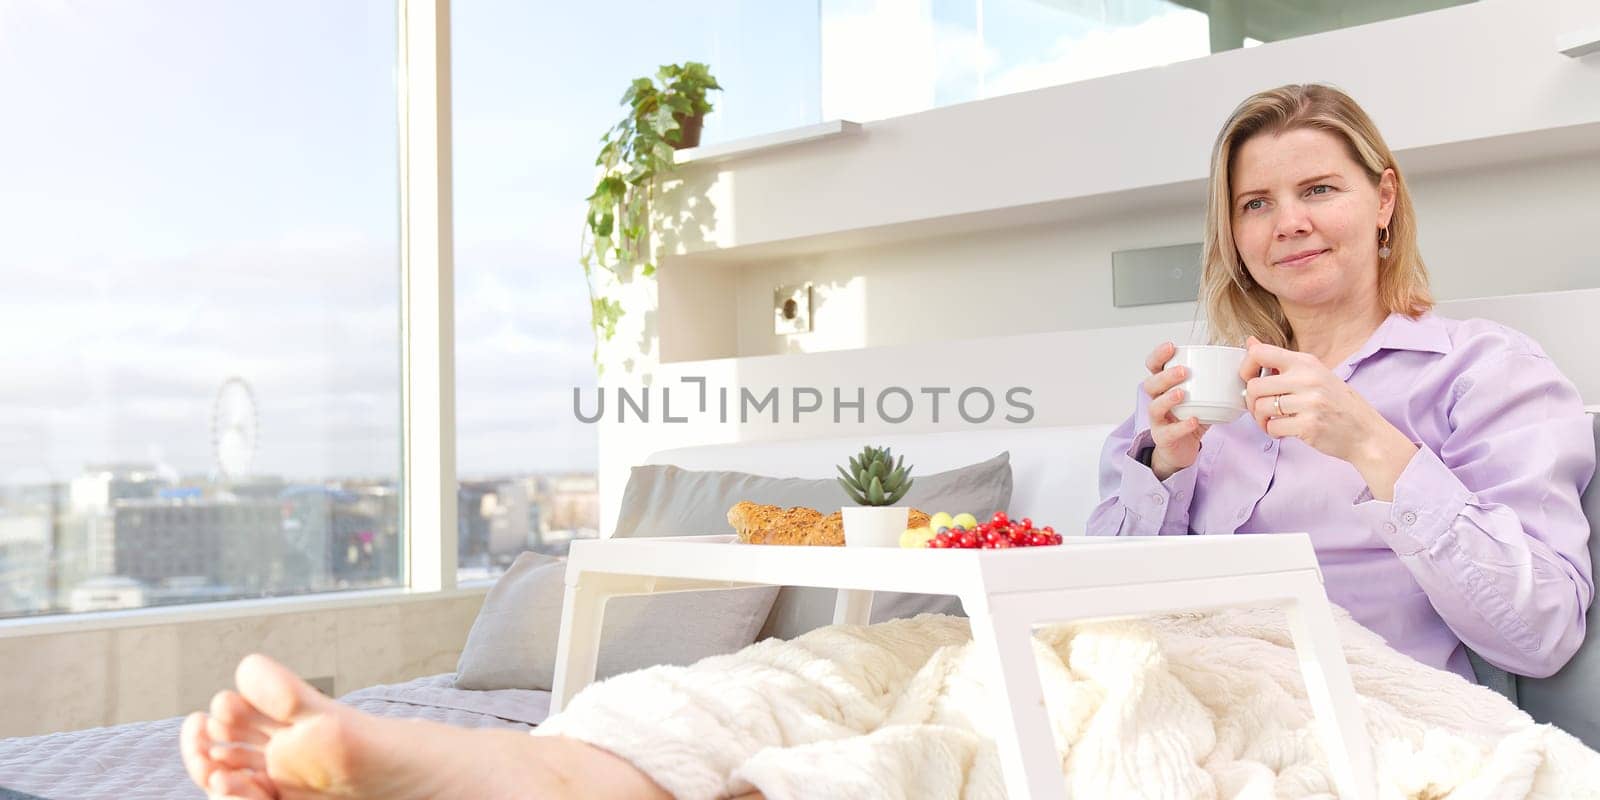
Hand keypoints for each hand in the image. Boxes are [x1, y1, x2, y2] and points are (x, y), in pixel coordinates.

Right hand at [1142, 342, 1210, 480]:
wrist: (1183, 450)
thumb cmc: (1193, 418)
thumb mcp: (1204, 397)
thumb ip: (1218, 379)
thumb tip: (1244, 356)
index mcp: (1164, 387)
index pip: (1154, 367)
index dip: (1159, 355)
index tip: (1171, 346)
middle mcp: (1157, 401)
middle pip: (1151, 384)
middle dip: (1165, 376)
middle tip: (1183, 370)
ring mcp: (1158, 421)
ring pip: (1154, 407)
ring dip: (1168, 398)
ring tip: (1182, 393)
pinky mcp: (1163, 439)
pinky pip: (1169, 432)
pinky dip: (1181, 426)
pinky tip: (1193, 420)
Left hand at [1239, 337, 1416, 497]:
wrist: (1366, 433)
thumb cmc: (1337, 403)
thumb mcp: (1315, 373)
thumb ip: (1282, 361)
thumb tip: (1250, 342)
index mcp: (1307, 362)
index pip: (1260, 352)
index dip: (1246, 366)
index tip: (1250, 379)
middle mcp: (1308, 379)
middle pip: (1255, 386)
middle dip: (1251, 402)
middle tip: (1261, 409)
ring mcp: (1309, 402)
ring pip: (1261, 408)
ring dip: (1260, 419)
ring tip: (1272, 421)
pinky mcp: (1308, 425)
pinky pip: (1272, 426)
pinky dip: (1272, 431)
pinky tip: (1283, 431)